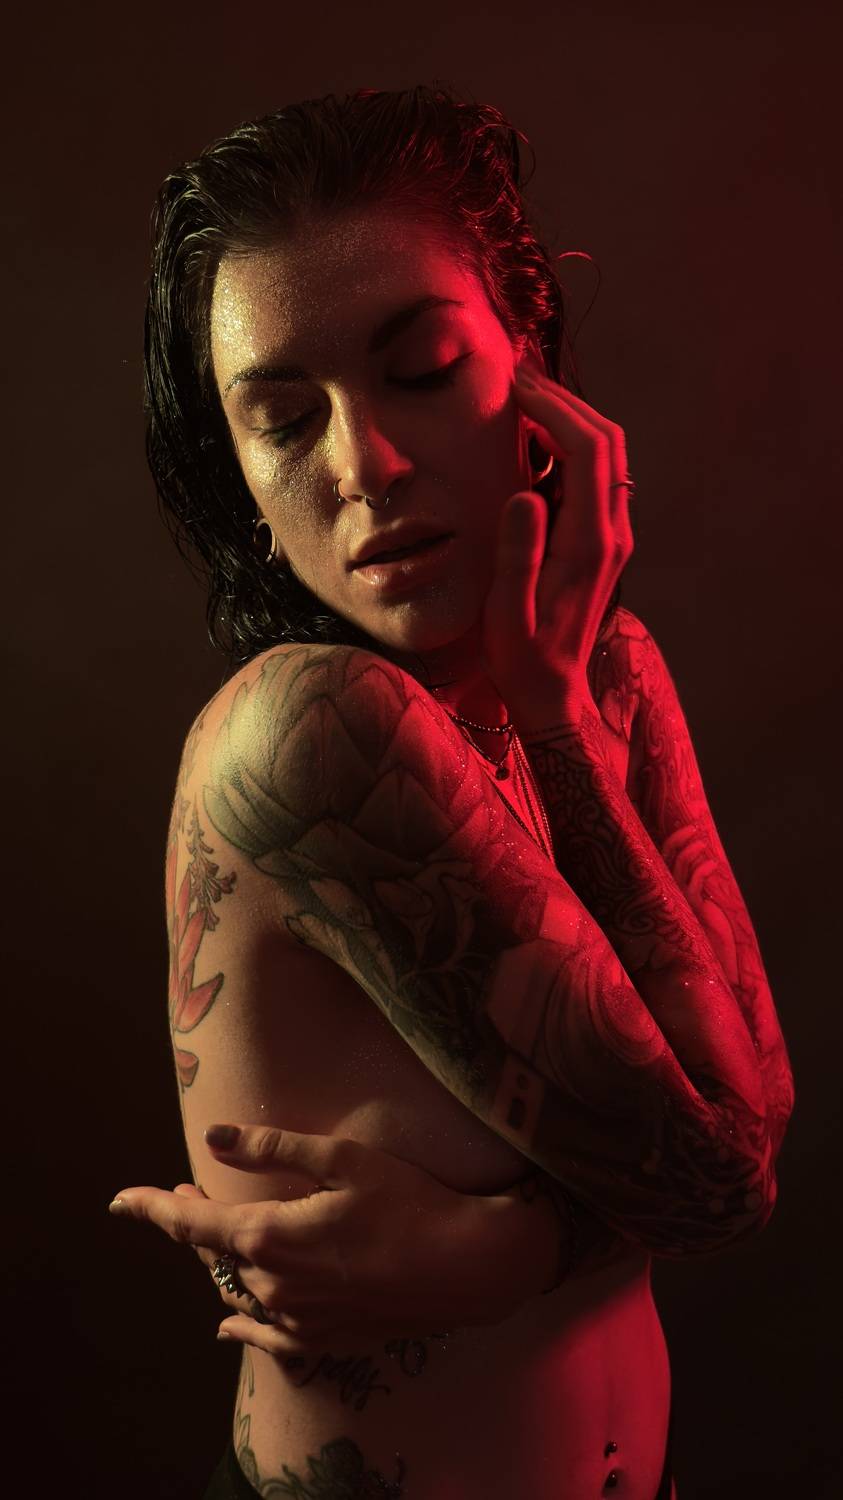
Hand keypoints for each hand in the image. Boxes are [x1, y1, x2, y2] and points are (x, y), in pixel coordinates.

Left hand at [109, 1125, 531, 1355]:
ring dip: (223, 1259)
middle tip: (182, 1191)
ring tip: (214, 1232)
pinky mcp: (324, 1339)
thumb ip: (271, 1150)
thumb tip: (212, 1139)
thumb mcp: (341, 1159)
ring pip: (240, 1287)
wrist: (469, 1264)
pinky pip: (266, 1336)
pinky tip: (228, 1325)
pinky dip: (242, 1324)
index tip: (120, 1199)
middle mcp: (274, 1286)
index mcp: (269, 1238)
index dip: (153, 1208)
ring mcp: (298, 1319)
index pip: (191, 1224)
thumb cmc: (408, 1200)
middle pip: (214, 1254)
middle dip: (194, 1222)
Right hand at [481, 364, 633, 728]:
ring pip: (608, 455)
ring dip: (572, 418)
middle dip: (565, 401)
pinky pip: (598, 477)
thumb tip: (525, 493)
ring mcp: (613, 536)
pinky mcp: (604, 541)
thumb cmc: (522, 657)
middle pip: (607, 441)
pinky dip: (571, 445)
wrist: (553, 693)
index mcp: (589, 543)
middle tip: (519, 378)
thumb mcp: (505, 612)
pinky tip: (534, 440)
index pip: (588, 451)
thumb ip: (517, 554)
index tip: (515, 387)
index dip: (554, 409)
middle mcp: (611, 532)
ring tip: (525, 397)